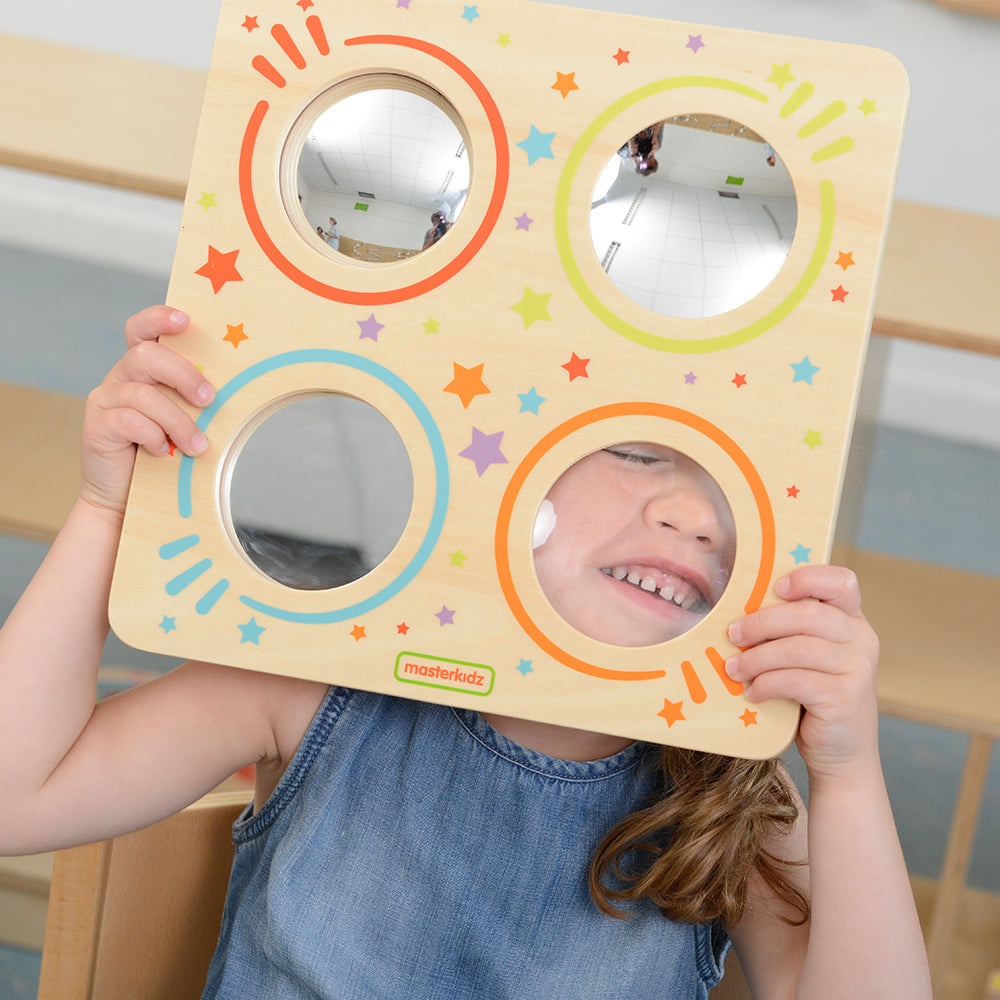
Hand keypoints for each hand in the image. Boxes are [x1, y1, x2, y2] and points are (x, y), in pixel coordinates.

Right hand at [80, 306, 214, 515]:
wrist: (127, 496)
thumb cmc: (164, 453)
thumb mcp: (183, 419)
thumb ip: (194, 400)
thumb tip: (228, 393)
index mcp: (142, 369)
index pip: (142, 330)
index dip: (158, 319)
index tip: (185, 319)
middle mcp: (120, 377)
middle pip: (145, 356)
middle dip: (183, 375)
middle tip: (209, 399)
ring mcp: (105, 400)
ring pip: (144, 395)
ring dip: (178, 421)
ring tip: (196, 446)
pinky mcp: (97, 426)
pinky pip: (129, 421)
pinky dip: (153, 436)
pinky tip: (164, 452)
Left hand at [725, 565, 879, 779]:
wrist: (841, 754)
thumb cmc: (814, 698)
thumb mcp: (808, 658)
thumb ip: (792, 632)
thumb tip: (739, 614)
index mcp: (852, 621)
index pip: (842, 582)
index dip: (808, 577)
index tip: (775, 589)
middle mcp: (862, 640)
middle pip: (808, 614)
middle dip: (762, 622)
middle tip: (732, 634)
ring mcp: (858, 669)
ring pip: (798, 648)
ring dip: (757, 657)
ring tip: (734, 669)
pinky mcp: (845, 698)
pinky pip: (795, 680)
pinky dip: (767, 684)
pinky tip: (753, 693)